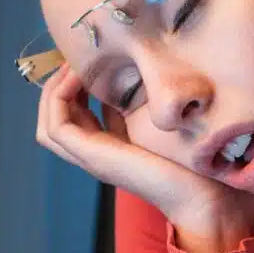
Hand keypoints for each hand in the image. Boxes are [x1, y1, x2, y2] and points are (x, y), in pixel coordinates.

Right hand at [36, 67, 253, 252]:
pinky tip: (79, 76)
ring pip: (49, 126)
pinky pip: (57, 127)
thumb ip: (143, 109)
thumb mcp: (161, 124)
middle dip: (58, 86)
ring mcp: (92, 158)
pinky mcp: (94, 157)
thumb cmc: (193, 161)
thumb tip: (133, 80)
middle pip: (54, 121)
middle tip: (73, 57)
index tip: (87, 60)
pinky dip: (60, 99)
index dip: (74, 87)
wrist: (204, 194)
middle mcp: (96, 155)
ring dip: (54, 91)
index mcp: (110, 148)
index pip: (74, 117)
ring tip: (71, 65)